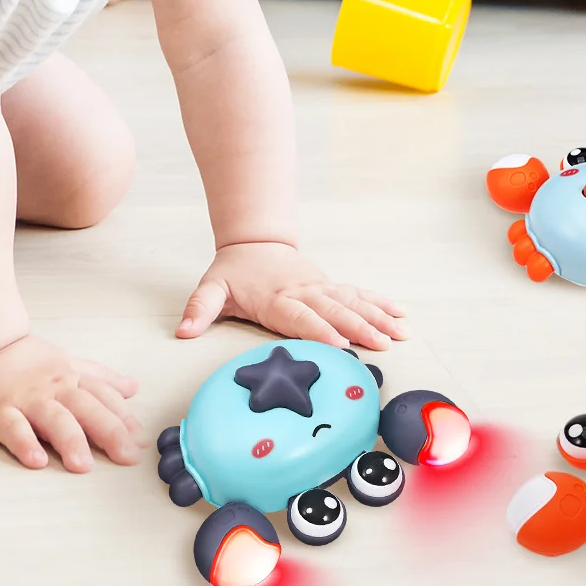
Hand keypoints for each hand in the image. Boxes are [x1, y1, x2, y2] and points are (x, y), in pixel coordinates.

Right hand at [0, 334, 143, 472]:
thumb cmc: (27, 361)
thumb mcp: (69, 363)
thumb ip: (101, 378)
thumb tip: (134, 387)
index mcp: (72, 378)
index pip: (104, 397)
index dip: (125, 419)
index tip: (142, 442)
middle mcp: (54, 388)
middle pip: (87, 409)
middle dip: (109, 432)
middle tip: (127, 457)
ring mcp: (26, 399)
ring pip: (53, 419)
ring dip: (70, 441)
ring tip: (83, 465)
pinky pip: (12, 428)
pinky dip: (24, 444)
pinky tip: (35, 461)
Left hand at [177, 241, 407, 351]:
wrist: (255, 241)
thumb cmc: (235, 271)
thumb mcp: (212, 288)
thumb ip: (200, 309)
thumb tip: (183, 331)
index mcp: (277, 298)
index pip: (300, 316)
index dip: (319, 330)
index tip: (339, 344)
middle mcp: (304, 292)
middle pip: (334, 311)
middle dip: (359, 328)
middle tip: (382, 344)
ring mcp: (321, 287)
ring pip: (353, 302)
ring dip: (378, 317)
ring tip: (401, 332)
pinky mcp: (330, 286)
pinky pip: (359, 294)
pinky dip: (380, 303)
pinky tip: (401, 314)